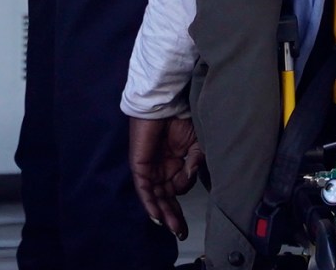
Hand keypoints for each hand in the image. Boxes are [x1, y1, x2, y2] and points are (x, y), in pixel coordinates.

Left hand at [127, 114, 203, 239]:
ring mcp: (150, 167)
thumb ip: (195, 163)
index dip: (183, 203)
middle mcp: (161, 168)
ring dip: (164, 213)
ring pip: (155, 196)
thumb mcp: (196, 144)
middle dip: (173, 216)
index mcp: (174, 163)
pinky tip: (157, 216)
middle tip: (180, 233)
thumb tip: (192, 178)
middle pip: (166, 197)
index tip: (189, 215)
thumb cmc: (181, 118)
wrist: (166, 102)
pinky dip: (150, 203)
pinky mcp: (139, 165)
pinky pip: (143, 188)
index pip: (178, 189)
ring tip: (173, 229)